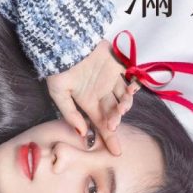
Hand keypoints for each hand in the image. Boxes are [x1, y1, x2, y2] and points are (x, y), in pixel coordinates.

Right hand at [45, 39, 138, 155]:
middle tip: (113, 124)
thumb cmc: (58, 67)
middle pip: (114, 113)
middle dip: (116, 122)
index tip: (116, 152)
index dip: (109, 138)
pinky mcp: (118, 65)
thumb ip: (70, 114)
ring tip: (121, 109)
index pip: (101, 123)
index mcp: (88, 102)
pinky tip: (132, 91)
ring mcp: (111, 79)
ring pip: (124, 98)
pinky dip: (134, 86)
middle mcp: (101, 93)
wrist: (64, 41)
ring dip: (125, 106)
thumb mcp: (59, 94)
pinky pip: (130, 78)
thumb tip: (82, 133)